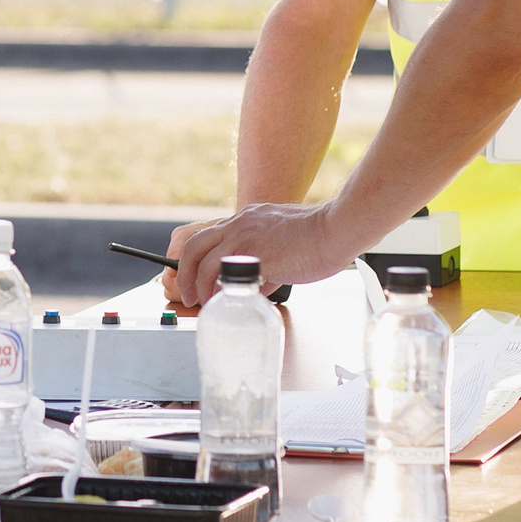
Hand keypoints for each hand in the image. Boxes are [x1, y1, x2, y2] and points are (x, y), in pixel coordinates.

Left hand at [163, 201, 357, 310]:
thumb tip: (262, 283)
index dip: (198, 257)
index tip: (196, 275)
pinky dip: (217, 289)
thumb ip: (269, 260)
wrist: (335, 229)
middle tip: (188, 292)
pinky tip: (222, 302)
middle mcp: (240, 224)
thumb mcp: (285, 242)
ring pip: (203, 260)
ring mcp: (244, 238)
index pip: (210, 236)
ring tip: (200, 302)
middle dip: (185, 271)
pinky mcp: (254, 254)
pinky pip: (225, 274)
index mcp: (247, 219)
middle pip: (196, 245)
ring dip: (196, 284)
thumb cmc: (319, 238)